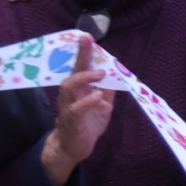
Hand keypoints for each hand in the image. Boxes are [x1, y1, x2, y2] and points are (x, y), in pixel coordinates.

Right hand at [38, 36, 115, 185]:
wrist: (73, 148)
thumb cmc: (87, 124)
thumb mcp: (103, 106)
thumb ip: (108, 90)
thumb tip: (117, 73)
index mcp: (79, 90)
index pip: (81, 67)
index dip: (84, 53)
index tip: (87, 37)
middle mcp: (70, 95)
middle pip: (72, 71)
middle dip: (79, 56)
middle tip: (87, 42)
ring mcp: (68, 107)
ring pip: (68, 87)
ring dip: (84, 77)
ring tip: (100, 73)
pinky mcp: (71, 121)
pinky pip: (76, 109)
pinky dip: (88, 101)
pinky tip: (98, 96)